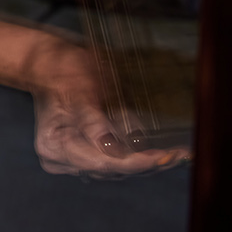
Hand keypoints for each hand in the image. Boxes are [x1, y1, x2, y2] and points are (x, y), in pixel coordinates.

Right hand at [25, 37, 190, 178]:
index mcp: (54, 147)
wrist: (51, 63)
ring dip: (149, 160)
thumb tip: (110, 146)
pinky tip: (163, 151)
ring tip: (178, 154)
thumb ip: (91, 120)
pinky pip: (120, 158)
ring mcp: (77, 157)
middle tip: (180, 155)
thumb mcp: (77, 90)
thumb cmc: (61, 70)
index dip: (133, 162)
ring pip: (120, 167)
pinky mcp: (91, 151)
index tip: (161, 158)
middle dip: (147, 162)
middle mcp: (63, 158)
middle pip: (113, 168)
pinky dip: (140, 154)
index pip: (100, 162)